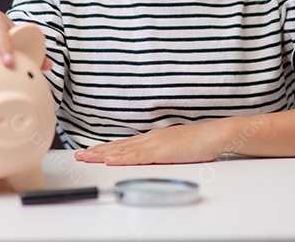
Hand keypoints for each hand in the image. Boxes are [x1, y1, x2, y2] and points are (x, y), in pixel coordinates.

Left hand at [74, 120, 231, 165]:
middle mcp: (149, 139)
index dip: (106, 149)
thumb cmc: (200, 142)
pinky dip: (122, 158)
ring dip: (103, 154)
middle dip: (97, 151)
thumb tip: (153, 158)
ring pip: (123, 150)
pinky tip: (110, 160)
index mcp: (152, 138)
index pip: (124, 145)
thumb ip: (162, 153)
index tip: (91, 152)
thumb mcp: (176, 149)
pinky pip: (137, 156)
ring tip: (86, 157)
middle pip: (119, 146)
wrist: (214, 134)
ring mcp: (154, 144)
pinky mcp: (161, 152)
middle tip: (79, 155)